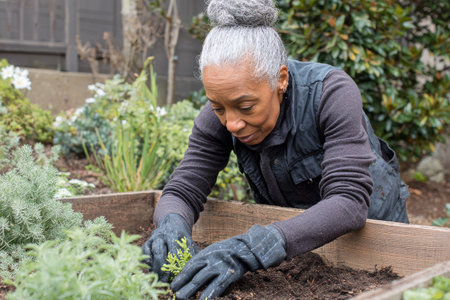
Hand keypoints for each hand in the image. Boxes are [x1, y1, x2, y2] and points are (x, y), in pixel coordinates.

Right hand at [142, 213, 197, 281]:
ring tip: (159, 278)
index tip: (178, 277)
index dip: (177, 265)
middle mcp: (166, 235)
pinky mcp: (149, 240)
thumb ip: (194, 253)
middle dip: (165, 267)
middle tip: (166, 281)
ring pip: (155, 250)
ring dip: (156, 266)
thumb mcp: (189, 242)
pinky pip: (145, 249)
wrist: (172, 223)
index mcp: (178, 235)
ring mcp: (156, 237)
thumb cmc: (183, 238)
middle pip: (163, 251)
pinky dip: (146, 258)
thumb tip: (201, 267)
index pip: (177, 251)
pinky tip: (149, 267)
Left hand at [171, 225, 285, 299]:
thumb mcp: (211, 253)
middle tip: (175, 295)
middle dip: (184, 287)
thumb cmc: (225, 253)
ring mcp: (220, 267)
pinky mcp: (229, 274)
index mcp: (204, 255)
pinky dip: (209, 294)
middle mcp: (210, 260)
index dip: (180, 278)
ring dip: (192, 292)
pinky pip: (217, 286)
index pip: (189, 267)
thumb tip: (186, 276)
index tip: (172, 286)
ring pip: (203, 281)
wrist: (245, 248)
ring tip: (182, 299)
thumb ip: (200, 263)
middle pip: (194, 276)